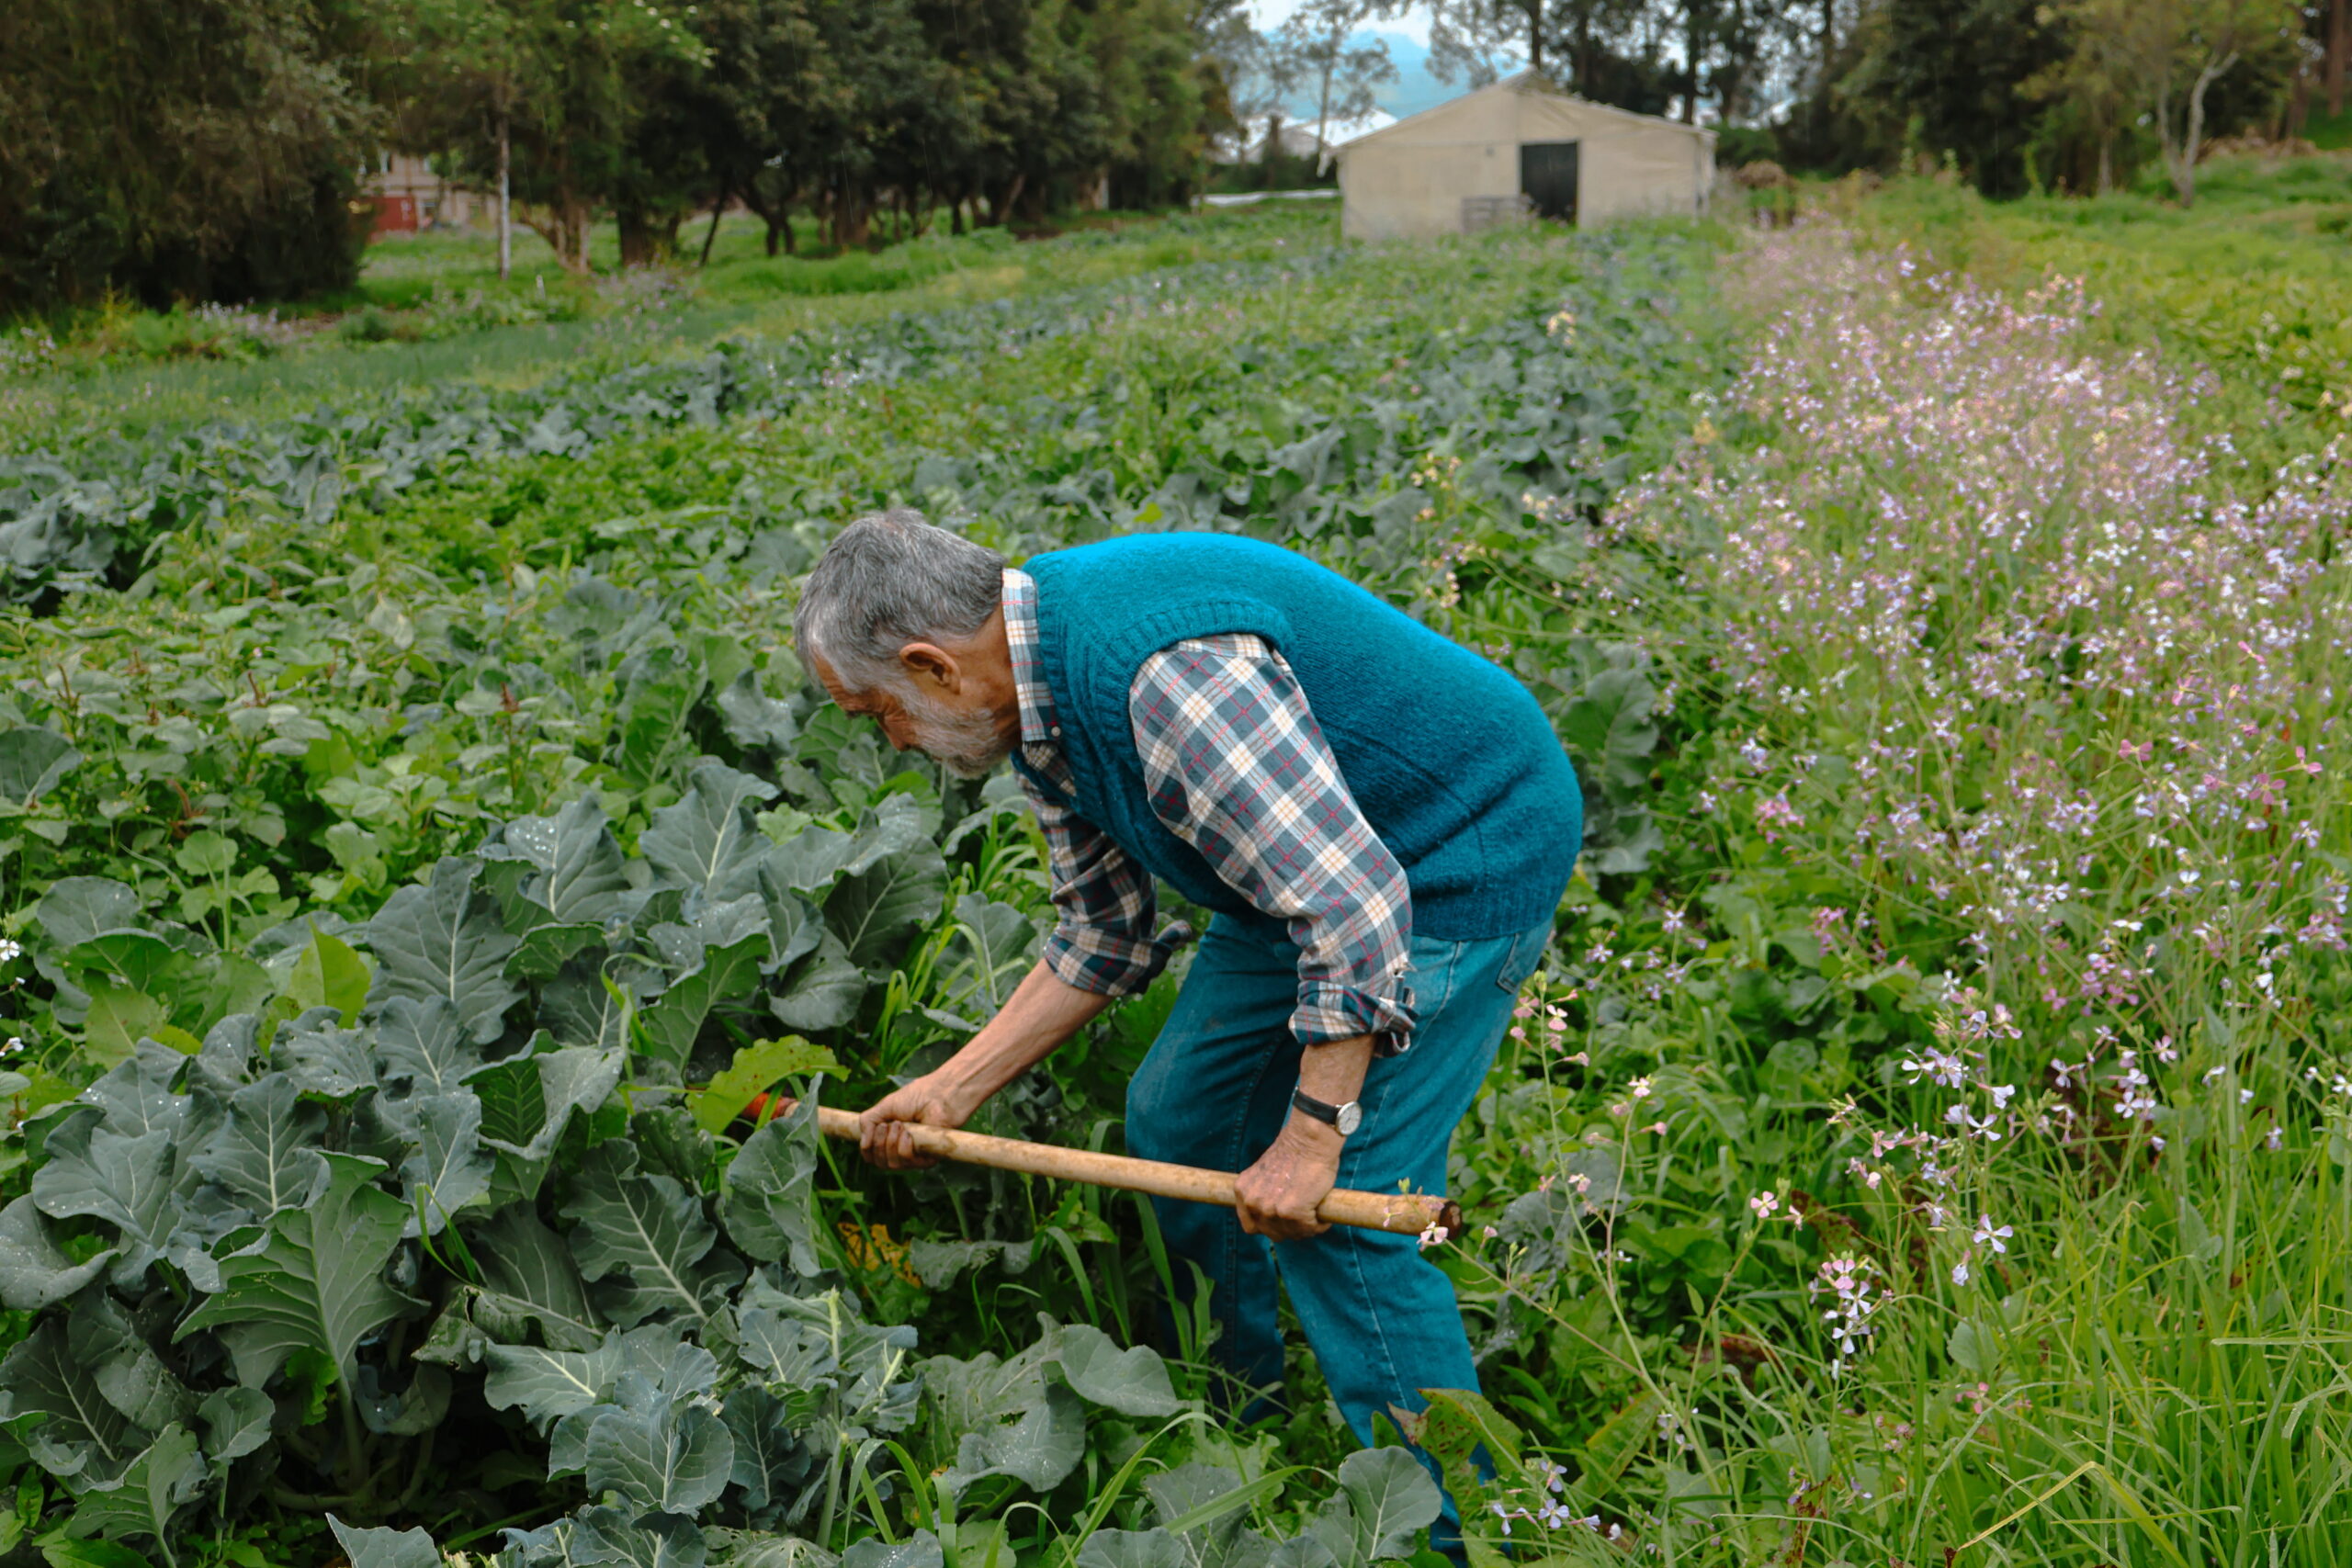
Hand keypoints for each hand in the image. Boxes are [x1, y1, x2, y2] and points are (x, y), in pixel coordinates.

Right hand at [857, 1072, 976, 1170]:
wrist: (940, 1095)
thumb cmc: (916, 1097)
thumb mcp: (884, 1107)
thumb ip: (868, 1123)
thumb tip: (863, 1145)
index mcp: (890, 1138)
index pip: (872, 1156)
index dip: (868, 1148)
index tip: (875, 1129)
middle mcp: (901, 1149)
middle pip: (880, 1163)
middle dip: (879, 1144)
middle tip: (888, 1125)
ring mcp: (915, 1155)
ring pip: (892, 1164)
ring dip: (891, 1144)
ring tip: (900, 1125)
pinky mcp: (928, 1158)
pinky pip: (908, 1163)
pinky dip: (903, 1148)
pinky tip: (908, 1134)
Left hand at [1234, 1116, 1343, 1241]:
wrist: (1308, 1140)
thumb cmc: (1293, 1152)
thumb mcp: (1265, 1175)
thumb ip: (1263, 1194)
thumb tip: (1275, 1217)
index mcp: (1242, 1191)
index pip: (1251, 1226)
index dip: (1270, 1226)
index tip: (1283, 1222)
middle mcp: (1252, 1202)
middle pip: (1272, 1233)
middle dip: (1290, 1229)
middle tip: (1305, 1220)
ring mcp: (1270, 1209)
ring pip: (1292, 1234)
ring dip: (1306, 1228)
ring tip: (1316, 1215)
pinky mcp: (1291, 1212)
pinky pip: (1308, 1229)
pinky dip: (1319, 1225)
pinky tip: (1323, 1216)